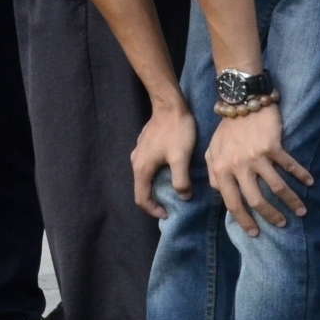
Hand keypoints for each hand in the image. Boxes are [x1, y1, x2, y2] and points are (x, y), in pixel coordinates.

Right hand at [131, 99, 198, 218]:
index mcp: (142, 168)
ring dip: (156, 187)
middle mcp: (136, 162)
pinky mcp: (144, 145)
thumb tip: (183, 196)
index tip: (168, 214)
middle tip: (172, 204)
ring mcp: (138, 152)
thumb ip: (181, 180)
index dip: (153, 210)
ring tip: (173, 189)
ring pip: (144, 177)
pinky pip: (148, 166)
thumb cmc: (176, 131)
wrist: (169, 105)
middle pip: (141, 188)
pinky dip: (157, 175)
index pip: (142, 198)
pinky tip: (170, 170)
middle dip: (155, 200)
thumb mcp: (181, 158)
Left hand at [206, 104, 313, 236]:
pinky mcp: (272, 146)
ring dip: (291, 201)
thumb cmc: (226, 130)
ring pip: (276, 187)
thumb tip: (220, 193)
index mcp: (221, 170)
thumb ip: (214, 174)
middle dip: (270, 216)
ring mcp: (255, 157)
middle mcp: (237, 166)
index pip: (232, 203)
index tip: (255, 232)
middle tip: (282, 225)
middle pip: (256, 200)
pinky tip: (310, 183)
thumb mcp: (211, 152)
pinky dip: (301, 176)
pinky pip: (289, 166)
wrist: (240, 102)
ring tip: (301, 211)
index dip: (244, 220)